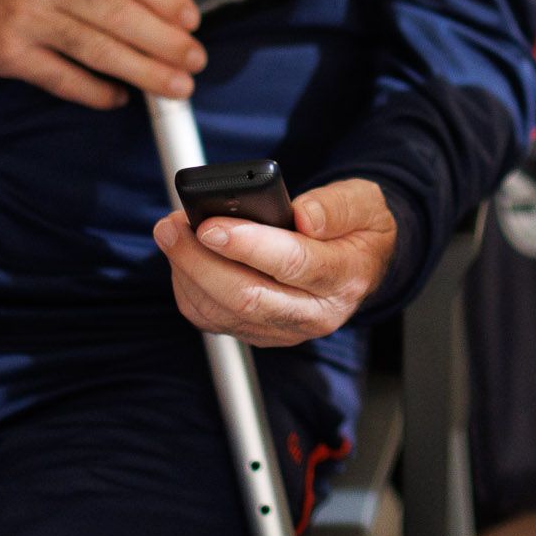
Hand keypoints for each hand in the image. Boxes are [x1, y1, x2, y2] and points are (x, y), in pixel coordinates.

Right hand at [0, 0, 204, 109]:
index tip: (191, 19)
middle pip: (118, 15)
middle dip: (164, 42)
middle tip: (193, 59)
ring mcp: (25, 18)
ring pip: (96, 50)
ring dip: (142, 72)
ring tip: (174, 85)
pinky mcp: (8, 54)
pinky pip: (62, 78)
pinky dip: (95, 92)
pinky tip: (120, 97)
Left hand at [150, 177, 397, 344]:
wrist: (360, 265)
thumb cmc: (357, 229)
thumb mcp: (363, 203)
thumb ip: (337, 207)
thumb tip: (303, 216)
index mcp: (344, 277)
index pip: (291, 265)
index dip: (247, 245)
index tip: (210, 225)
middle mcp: (314, 313)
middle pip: (247, 298)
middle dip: (201, 261)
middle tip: (174, 226)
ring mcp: (283, 329)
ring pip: (221, 312)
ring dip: (187, 273)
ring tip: (171, 232)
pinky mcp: (257, 332)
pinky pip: (211, 319)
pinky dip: (188, 288)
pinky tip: (183, 257)